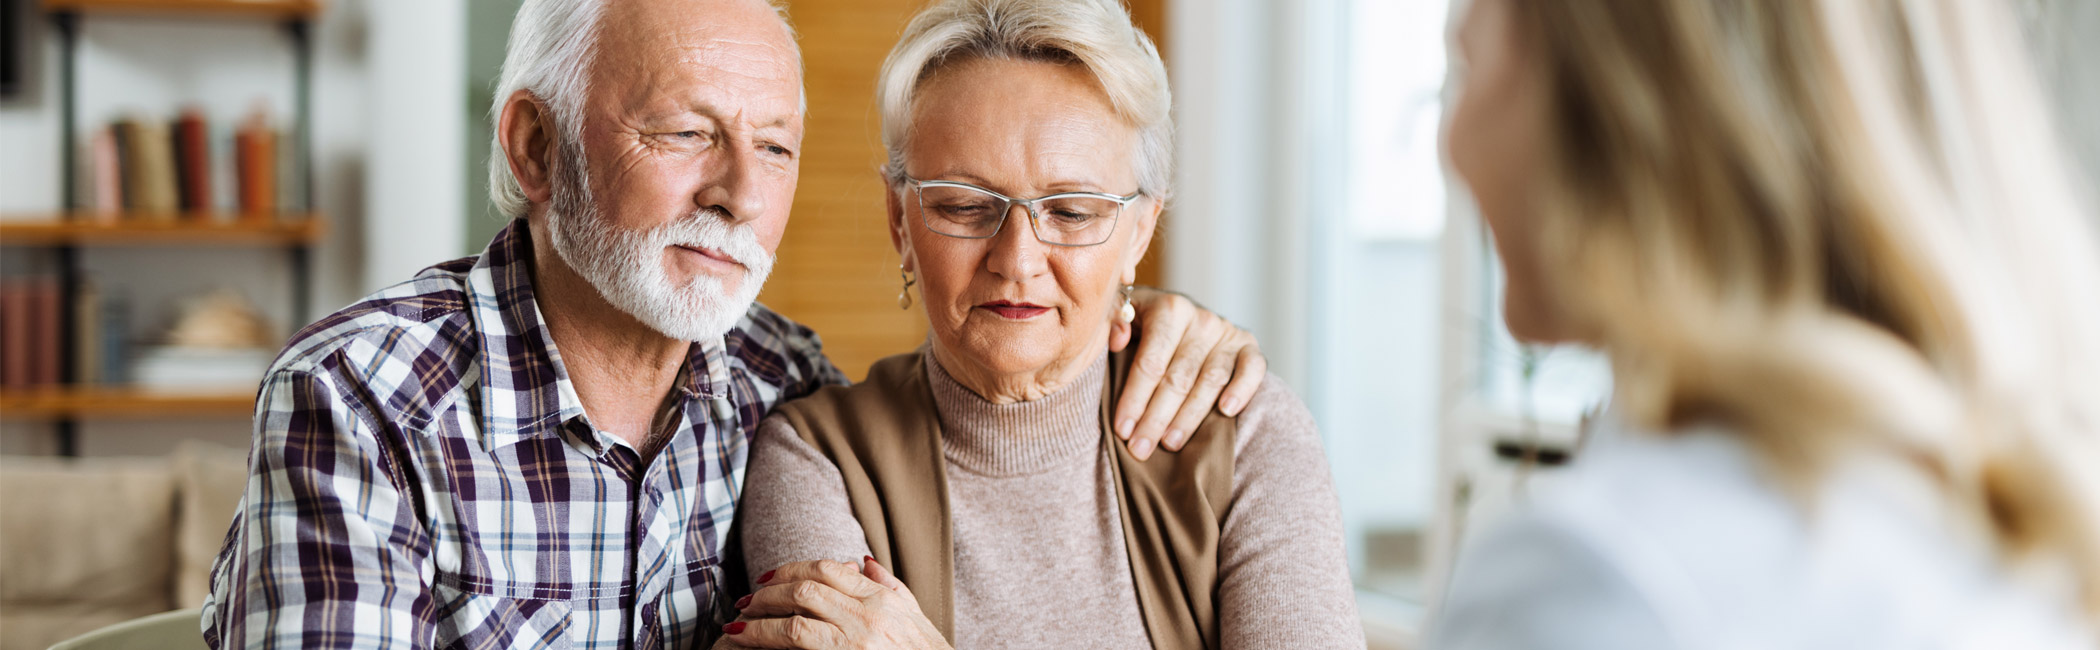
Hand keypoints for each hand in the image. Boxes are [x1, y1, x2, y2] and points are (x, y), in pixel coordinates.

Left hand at [723, 558, 950, 649]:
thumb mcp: (915, 617)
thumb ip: (889, 586)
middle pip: (806, 587)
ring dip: (759, 618)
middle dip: (769, 592)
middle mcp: (870, 614)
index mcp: (883, 599)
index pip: (828, 569)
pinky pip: (798, 643)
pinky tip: (746, 644)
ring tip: (738, 625)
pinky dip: (766, 641)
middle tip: (745, 600)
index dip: (791, 569)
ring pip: (796, 616)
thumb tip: (862, 561)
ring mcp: (858, 640)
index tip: (768, 578)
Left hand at [1110, 287, 1267, 459]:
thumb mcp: (1124, 316)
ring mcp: (1228, 333)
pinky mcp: (1249, 345)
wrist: (1183, 317)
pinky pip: (1253, 367)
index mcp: (1168, 309)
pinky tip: (1226, 411)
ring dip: (1190, 416)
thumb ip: (1112, 320)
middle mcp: (1201, 319)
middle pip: (1178, 377)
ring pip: (1211, 380)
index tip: (1122, 430)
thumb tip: (1117, 340)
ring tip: (1170, 444)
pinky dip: (1242, 389)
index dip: (1135, 398)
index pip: (1151, 361)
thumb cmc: (1145, 325)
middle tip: (1140, 449)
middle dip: (1156, 418)